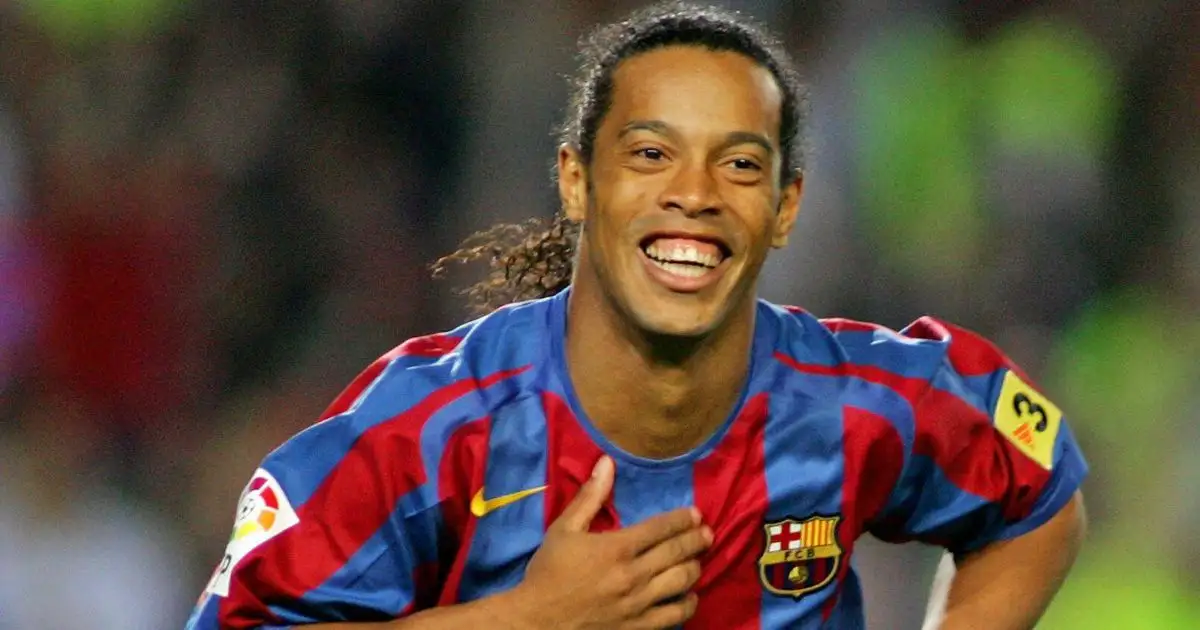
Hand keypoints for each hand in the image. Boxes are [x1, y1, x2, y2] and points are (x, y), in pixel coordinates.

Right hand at [502, 456, 711, 628]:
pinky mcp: (638, 627)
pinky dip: (688, 603)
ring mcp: (638, 603)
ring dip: (695, 567)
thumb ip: (590, 497)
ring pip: (682, 582)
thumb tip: (607, 462)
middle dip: (697, 540)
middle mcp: (633, 574)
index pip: (662, 527)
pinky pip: (674, 615)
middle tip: (707, 533)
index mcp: (617, 547)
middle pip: (678, 552)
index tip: (695, 514)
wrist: (537, 621)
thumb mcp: (564, 529)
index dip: (683, 519)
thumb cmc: (549, 572)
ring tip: (699, 560)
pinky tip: (690, 596)